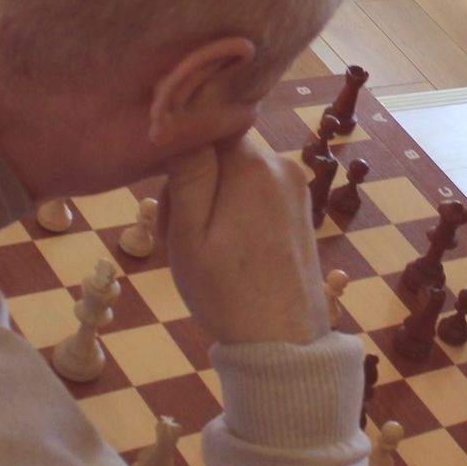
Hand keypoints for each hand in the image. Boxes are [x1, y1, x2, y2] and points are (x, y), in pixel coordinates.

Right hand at [164, 138, 327, 346]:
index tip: (167, 198)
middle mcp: (282, 166)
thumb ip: (188, 173)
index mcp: (253, 165)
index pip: (205, 127)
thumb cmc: (227, 292)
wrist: (284, 343)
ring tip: (200, 252)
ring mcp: (295, 188)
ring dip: (212, 203)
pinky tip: (226, 253)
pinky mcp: (300, 211)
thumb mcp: (190, 234)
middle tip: (175, 237)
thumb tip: (184, 122)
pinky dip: (234, 215)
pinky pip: (256, 195)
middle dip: (193, 185)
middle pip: (220, 153)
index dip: (178, 156)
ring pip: (236, 176)